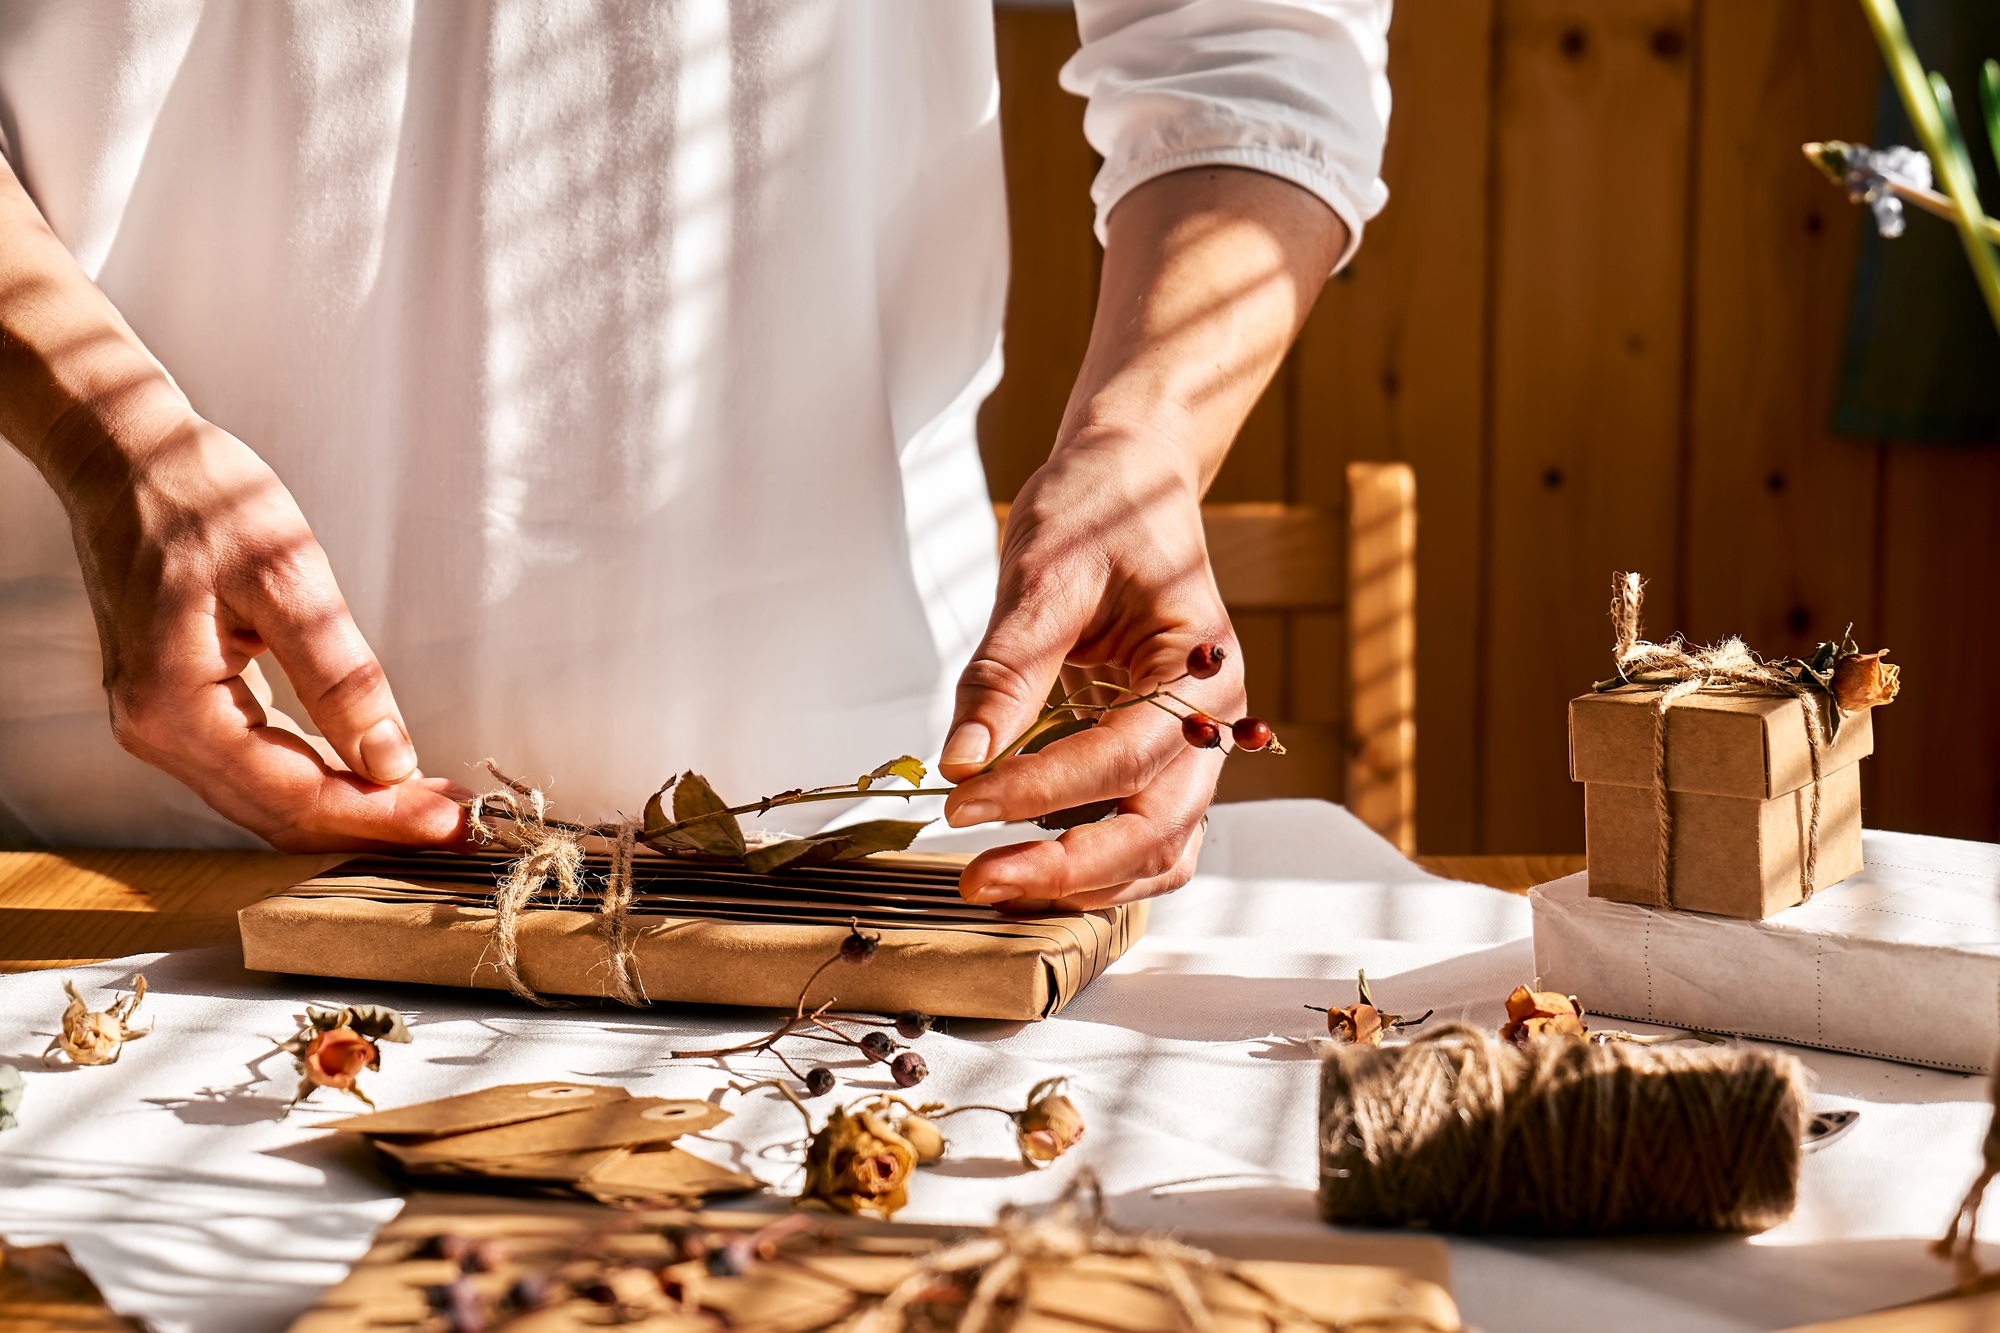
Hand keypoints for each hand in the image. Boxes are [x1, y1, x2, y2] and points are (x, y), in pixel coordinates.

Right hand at [58, 410, 467, 851]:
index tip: (452, 823)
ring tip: (428, 804)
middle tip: (457, 824)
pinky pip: (255, 769)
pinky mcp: (177, 708)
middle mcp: (157, 733)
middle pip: (281, 814)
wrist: (126, 457)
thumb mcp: (284, 573)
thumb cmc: (201, 497)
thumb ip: (338, 673)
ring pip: (268, 800)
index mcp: (176, 708)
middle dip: (374, 822)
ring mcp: (161, 725)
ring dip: (349, 808)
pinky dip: (318, 779)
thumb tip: (389, 759)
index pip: (296, 795)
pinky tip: (371, 772)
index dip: (381, 815)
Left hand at [936, 165, 1342, 908]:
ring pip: (1162, 851)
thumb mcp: (1043, 576)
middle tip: (977, 878)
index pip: (1124, 753)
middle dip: (1066, 865)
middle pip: (1157, 827)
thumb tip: (958, 761)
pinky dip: (1101, 870)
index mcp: (1198, 666)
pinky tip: (1035, 872)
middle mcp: (1214, 719)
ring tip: (997, 885)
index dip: (1042, 789)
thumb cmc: (1097, 510)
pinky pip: (1152, 840)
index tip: (962, 805)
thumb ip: (1006, 673)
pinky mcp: (1164, 759)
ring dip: (1085, 882)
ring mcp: (1195, 747)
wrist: (1128, 479)